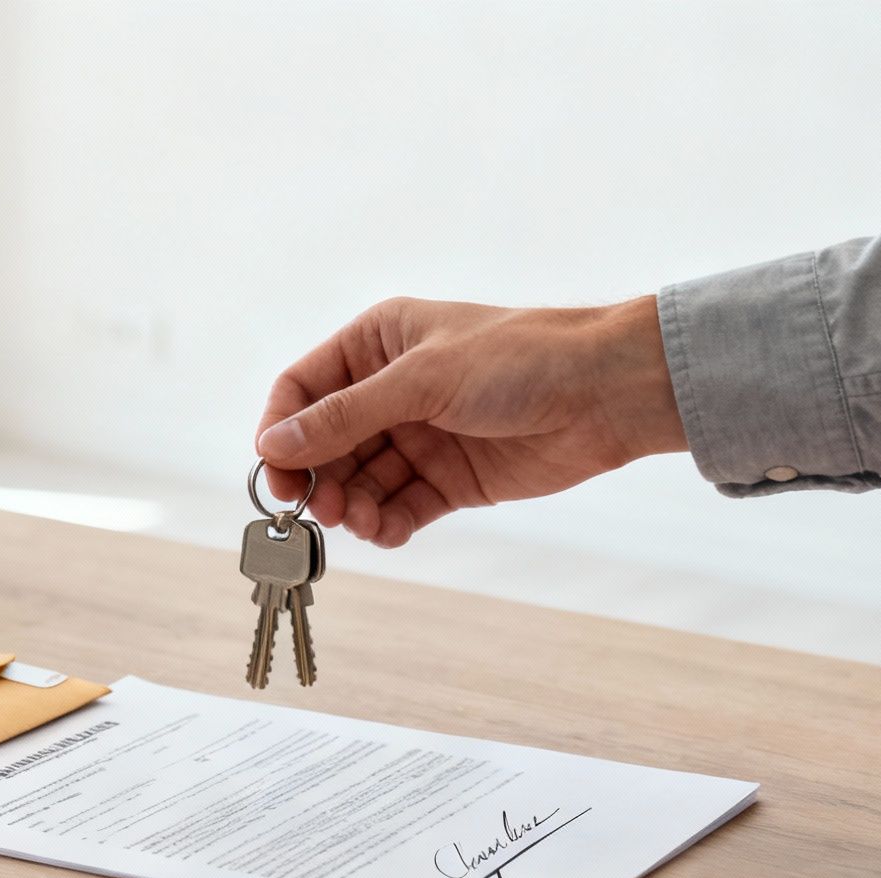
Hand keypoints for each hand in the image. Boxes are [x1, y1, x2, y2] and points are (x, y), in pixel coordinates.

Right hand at [255, 295, 684, 546]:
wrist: (607, 394)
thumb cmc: (520, 360)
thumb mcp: (422, 380)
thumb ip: (345, 417)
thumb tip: (273, 445)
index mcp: (378, 342)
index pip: (303, 389)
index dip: (282, 431)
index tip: (274, 472)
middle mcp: (392, 389)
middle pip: (326, 443)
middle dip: (318, 478)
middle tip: (319, 510)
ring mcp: (420, 436)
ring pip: (360, 481)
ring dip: (352, 506)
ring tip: (362, 522)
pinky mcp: (449, 479)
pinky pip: (400, 507)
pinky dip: (387, 523)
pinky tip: (388, 532)